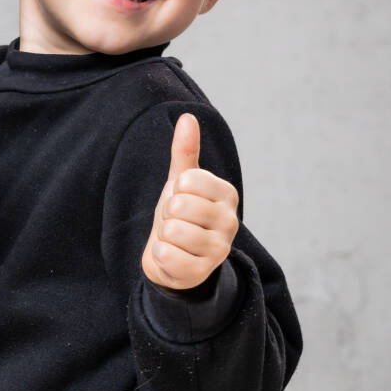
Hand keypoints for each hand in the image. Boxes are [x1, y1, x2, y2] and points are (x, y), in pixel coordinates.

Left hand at [141, 112, 238, 291]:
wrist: (175, 258)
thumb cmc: (181, 215)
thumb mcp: (180, 183)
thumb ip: (185, 152)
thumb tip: (187, 117)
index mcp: (227, 194)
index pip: (188, 179)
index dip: (174, 190)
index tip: (181, 199)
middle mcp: (230, 221)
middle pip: (179, 205)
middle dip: (167, 214)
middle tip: (176, 222)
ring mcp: (219, 250)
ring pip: (172, 230)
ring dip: (164, 236)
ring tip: (175, 239)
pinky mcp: (202, 273)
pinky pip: (166, 255)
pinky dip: (160, 255)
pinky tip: (172, 256)